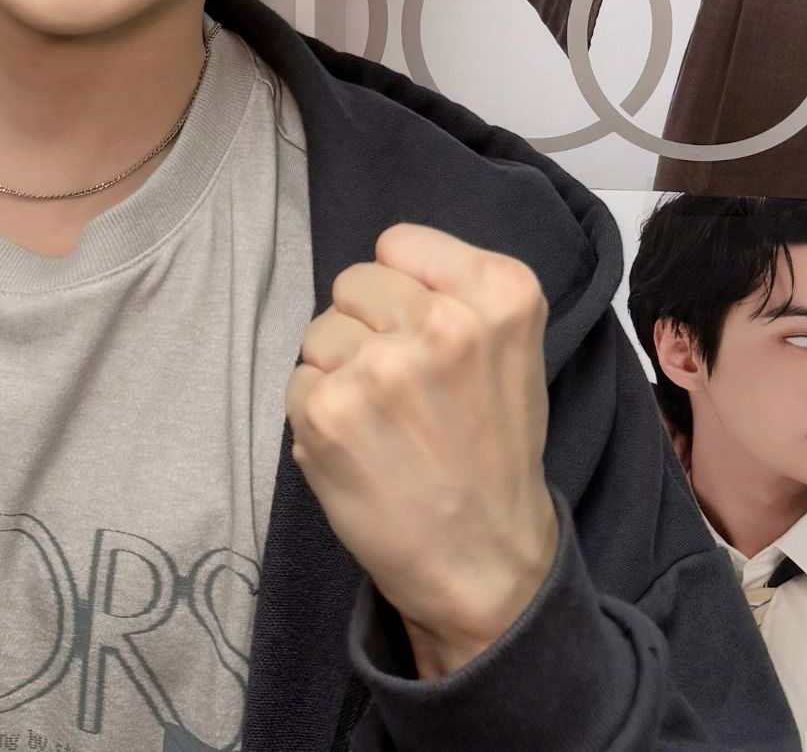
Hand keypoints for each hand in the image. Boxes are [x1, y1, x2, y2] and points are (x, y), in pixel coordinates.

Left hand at [286, 224, 557, 677]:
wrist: (484, 564)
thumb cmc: (490, 452)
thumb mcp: (509, 351)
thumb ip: (454, 293)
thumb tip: (382, 262)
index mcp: (500, 294)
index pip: (398, 242)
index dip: (400, 287)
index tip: (421, 332)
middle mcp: (445, 322)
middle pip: (353, 281)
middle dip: (365, 326)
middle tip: (402, 388)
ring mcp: (383, 367)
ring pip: (320, 330)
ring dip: (338, 371)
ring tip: (383, 422)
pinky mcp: (330, 411)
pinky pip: (297, 379)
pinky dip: (316, 412)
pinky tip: (358, 447)